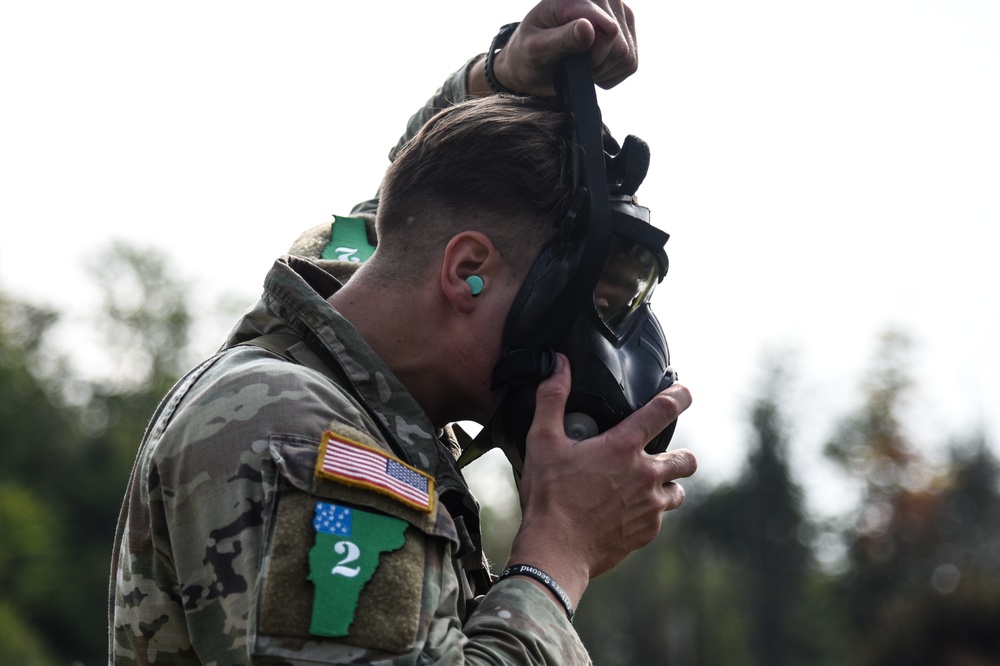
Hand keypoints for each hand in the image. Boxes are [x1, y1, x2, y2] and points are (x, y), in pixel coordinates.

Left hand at [478, 0, 638, 95]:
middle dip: (596, 65)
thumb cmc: (530, 54)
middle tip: (572, 64)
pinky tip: (591, 66)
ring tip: (580, 64)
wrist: (536, 61)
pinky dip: (610, 73)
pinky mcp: (627, 30)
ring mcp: (619, 12)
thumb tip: (588, 28)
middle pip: (619, 46)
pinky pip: (631, 63)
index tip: (571, 60)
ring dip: (602, 70)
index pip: (608, 29)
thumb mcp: (537, 49)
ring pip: (626, 56)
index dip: (593, 57)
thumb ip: (562, 39)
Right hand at [507, 353, 695, 606]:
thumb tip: (559, 364)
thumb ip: (552, 398)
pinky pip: (660, 518)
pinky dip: (648, 512)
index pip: (664, 410)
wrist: (555, 551)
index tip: (685, 393)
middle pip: (687, 459)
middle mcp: (646, 474)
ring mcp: (651, 506)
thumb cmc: (549, 496)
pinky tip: (625, 512)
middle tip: (657, 456)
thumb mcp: (542, 441)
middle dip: (679, 456)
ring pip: (678, 491)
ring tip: (642, 487)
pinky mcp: (648, 532)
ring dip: (666, 486)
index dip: (681, 396)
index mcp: (623, 447)